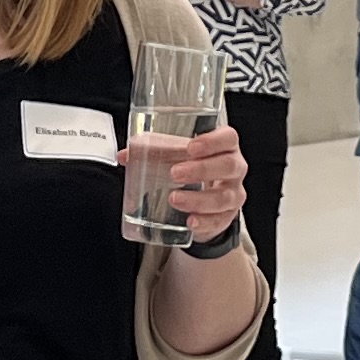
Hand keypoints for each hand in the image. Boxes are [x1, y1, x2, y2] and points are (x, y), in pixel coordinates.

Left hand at [162, 118, 249, 246]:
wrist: (206, 201)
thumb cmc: (193, 169)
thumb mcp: (177, 157)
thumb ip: (154, 152)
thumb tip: (125, 155)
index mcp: (224, 147)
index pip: (228, 138)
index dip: (213, 141)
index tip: (191, 147)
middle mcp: (234, 169)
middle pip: (229, 166)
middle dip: (202, 169)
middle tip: (175, 173)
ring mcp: (233, 193)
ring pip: (224, 196)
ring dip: (198, 198)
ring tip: (174, 198)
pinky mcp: (227, 216)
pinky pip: (220, 220)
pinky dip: (204, 222)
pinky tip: (190, 221)